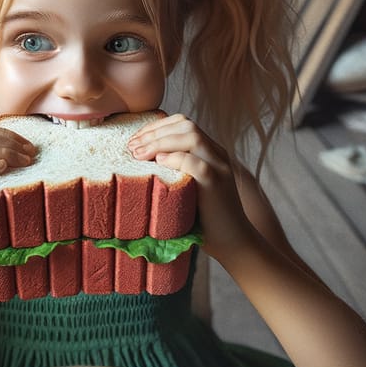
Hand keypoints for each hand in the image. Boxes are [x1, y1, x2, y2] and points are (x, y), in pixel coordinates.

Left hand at [128, 114, 256, 261]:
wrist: (234, 242)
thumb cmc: (205, 219)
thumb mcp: (188, 187)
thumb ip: (174, 171)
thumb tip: (139, 162)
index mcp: (210, 152)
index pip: (183, 124)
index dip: (156, 127)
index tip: (135, 140)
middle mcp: (217, 155)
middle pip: (186, 125)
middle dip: (154, 132)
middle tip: (131, 147)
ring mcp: (219, 167)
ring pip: (192, 137)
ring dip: (160, 142)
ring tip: (139, 154)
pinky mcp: (216, 184)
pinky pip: (196, 163)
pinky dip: (175, 159)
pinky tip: (158, 164)